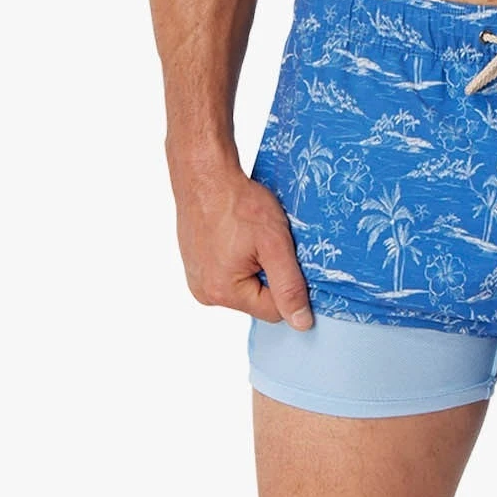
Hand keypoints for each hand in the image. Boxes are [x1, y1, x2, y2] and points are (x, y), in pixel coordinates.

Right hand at [172, 164, 312, 327]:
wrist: (204, 172)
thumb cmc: (237, 202)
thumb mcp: (275, 244)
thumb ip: (289, 287)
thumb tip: (301, 324)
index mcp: (223, 292)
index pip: (274, 311)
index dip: (288, 285)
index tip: (284, 256)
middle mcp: (205, 292)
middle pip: (257, 301)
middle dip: (268, 274)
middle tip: (264, 243)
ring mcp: (197, 279)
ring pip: (244, 287)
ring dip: (254, 266)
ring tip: (248, 237)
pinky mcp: (195, 266)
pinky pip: (229, 273)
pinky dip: (239, 259)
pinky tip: (237, 237)